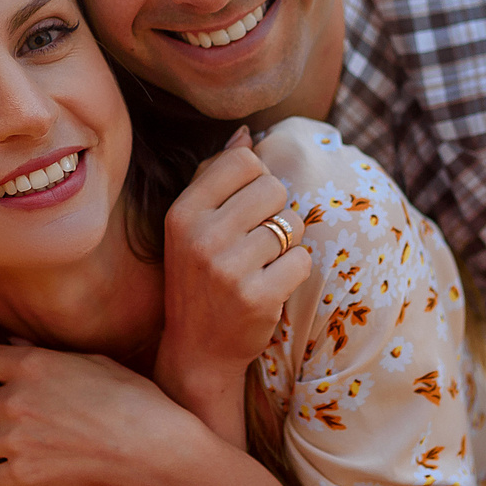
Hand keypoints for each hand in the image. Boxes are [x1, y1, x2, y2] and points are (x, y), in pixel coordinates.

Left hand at [0, 342, 205, 485]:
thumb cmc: (133, 400)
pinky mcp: (24, 477)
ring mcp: (16, 440)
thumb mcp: (93, 362)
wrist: (152, 449)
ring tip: (0, 448)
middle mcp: (16, 400)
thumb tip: (13, 345)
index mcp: (31, 365)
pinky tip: (14, 473)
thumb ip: (45, 354)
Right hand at [155, 128, 311, 416]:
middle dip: (276, 213)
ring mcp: (229, 268)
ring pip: (292, 225)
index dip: (257, 182)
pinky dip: (295, 272)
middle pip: (274, 189)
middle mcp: (201, 236)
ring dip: (287, 245)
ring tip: (261, 266)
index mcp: (183, 212)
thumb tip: (245, 135)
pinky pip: (302, 260)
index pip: (244, 163)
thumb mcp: (190, 227)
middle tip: (257, 243)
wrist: (198, 350)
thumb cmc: (198, 279)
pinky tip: (272, 286)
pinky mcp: (257, 296)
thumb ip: (215, 177)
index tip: (247, 210)